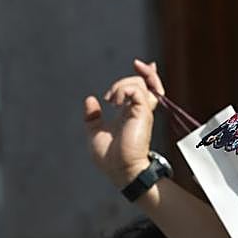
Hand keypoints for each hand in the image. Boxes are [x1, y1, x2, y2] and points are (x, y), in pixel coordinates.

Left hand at [83, 58, 165, 187]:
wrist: (121, 171)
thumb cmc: (110, 159)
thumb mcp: (95, 134)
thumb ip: (92, 117)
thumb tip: (90, 100)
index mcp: (130, 115)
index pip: (143, 91)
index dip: (145, 77)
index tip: (142, 66)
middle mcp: (139, 112)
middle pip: (147, 83)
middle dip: (140, 73)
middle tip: (130, 72)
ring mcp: (142, 112)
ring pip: (139, 83)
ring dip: (121, 85)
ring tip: (110, 100)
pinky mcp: (143, 113)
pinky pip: (136, 90)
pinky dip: (124, 90)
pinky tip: (113, 102)